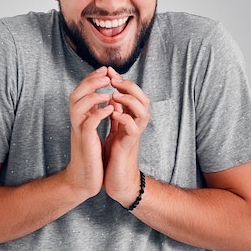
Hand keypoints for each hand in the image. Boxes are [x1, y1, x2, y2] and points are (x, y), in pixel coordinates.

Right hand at [64, 66, 113, 198]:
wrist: (84, 180)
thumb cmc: (91, 156)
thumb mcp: (93, 132)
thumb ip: (95, 116)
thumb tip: (106, 101)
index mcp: (79, 118)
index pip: (81, 92)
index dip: (91, 79)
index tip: (105, 70)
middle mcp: (76, 122)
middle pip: (75, 95)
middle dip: (90, 82)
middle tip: (106, 74)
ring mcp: (79, 132)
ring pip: (77, 106)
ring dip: (93, 96)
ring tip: (108, 92)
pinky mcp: (85, 142)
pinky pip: (88, 124)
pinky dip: (98, 114)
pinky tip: (110, 109)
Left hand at [103, 66, 150, 206]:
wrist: (116, 179)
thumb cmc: (114, 155)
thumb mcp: (113, 129)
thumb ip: (115, 113)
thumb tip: (111, 95)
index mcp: (130, 117)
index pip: (132, 93)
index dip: (122, 80)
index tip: (107, 70)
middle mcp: (136, 123)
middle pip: (143, 98)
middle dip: (129, 85)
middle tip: (113, 79)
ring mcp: (134, 134)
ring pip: (143, 110)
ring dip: (129, 100)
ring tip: (114, 95)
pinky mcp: (130, 144)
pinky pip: (134, 127)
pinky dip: (124, 118)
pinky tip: (113, 115)